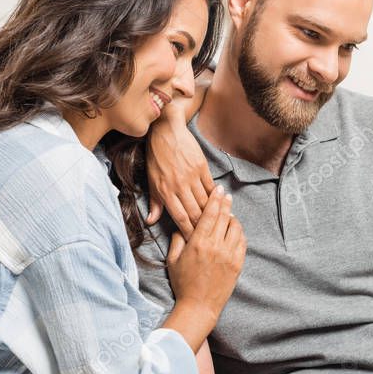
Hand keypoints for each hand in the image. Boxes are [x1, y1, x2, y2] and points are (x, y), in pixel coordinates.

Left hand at [145, 111, 214, 238]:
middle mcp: (179, 185)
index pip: (180, 218)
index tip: (195, 242)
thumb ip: (155, 202)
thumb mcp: (151, 180)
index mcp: (165, 191)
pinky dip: (216, 198)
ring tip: (220, 224)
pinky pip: (211, 187)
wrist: (166, 131)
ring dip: (213, 214)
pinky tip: (221, 205)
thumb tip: (151, 221)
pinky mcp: (201, 167)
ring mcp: (191, 176)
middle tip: (211, 238)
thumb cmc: (156, 157)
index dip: (189, 232)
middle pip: (195, 213)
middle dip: (204, 227)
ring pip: (205, 201)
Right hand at [165, 187, 245, 323]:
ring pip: (235, 228)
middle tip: (226, 194)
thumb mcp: (173, 260)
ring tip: (229, 215)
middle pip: (224, 217)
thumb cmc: (183, 283)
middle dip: (226, 203)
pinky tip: (234, 231)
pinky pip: (242, 242)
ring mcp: (228, 255)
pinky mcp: (237, 264)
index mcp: (198, 243)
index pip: (209, 214)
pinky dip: (239, 233)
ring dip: (233, 218)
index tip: (219, 189)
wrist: (199, 306)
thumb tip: (181, 225)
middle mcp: (215, 246)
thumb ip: (177, 239)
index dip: (215, 199)